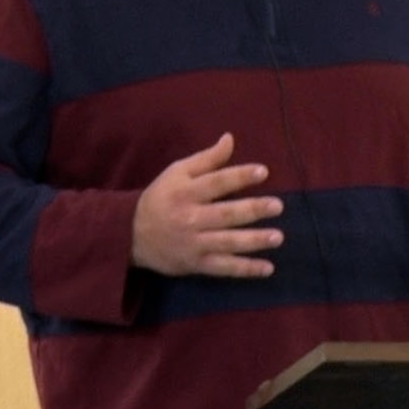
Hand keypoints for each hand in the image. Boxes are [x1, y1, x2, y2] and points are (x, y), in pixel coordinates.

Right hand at [131, 134, 283, 277]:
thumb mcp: (177, 172)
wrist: (130, 234)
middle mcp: (190, 218)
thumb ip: (206, 159)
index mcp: (186, 192)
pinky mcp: (195, 264)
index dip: (240, 176)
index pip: (216, 182)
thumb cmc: (161, 198)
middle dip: (253, 210)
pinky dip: (246, 270)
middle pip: (226, 214)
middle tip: (278, 206)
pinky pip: (224, 268)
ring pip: (228, 243)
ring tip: (278, 237)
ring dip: (254, 241)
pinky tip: (268, 268)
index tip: (263, 172)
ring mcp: (194, 243)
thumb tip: (230, 139)